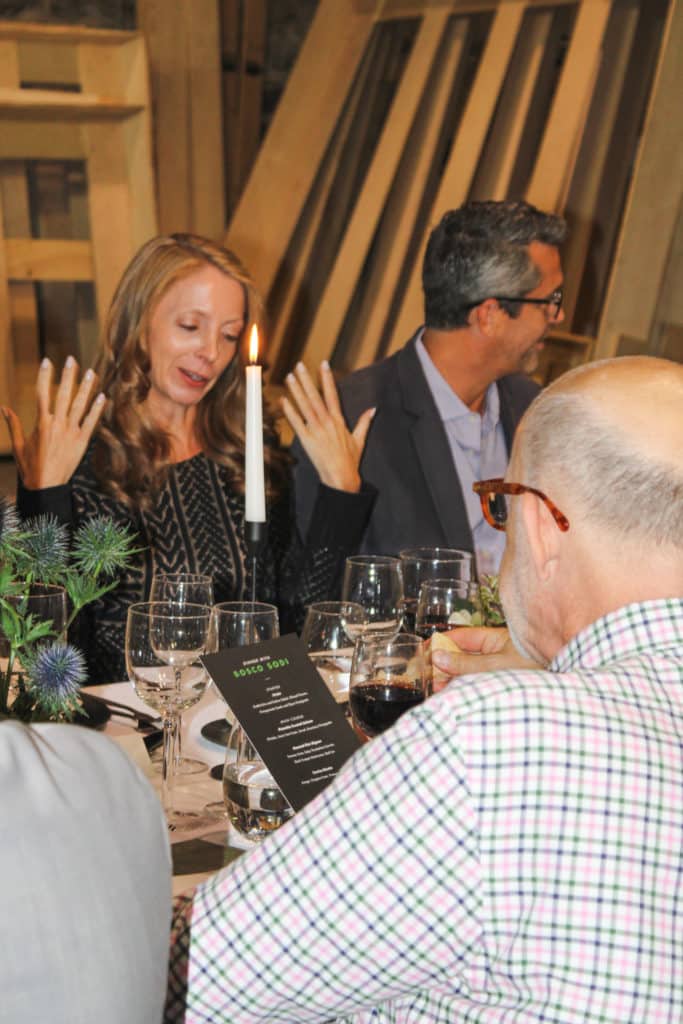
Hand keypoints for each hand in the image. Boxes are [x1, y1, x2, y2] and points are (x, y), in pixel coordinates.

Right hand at [2, 356, 105, 488]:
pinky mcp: (82, 441)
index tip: (47, 361)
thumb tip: (4, 408)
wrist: (47, 486)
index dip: (44, 376)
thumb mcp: (19, 445)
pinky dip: (97, 409)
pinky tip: (102, 396)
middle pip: (63, 394)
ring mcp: (72, 432)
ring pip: (79, 405)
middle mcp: (57, 424)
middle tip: (72, 359)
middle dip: (67, 375)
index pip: (42, 393)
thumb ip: (14, 425)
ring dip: (86, 388)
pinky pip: (91, 422)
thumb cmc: (30, 467)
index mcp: (41, 423)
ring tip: (91, 372)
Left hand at [281, 361, 374, 492]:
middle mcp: (327, 423)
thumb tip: (373, 409)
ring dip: (297, 391)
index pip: (333, 394)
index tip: (324, 364)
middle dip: (307, 380)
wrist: (341, 477)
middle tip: (299, 365)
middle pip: (315, 397)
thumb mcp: (360, 439)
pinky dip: (290, 412)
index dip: (328, 378)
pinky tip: (283, 400)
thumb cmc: (350, 460)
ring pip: (305, 406)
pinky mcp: (307, 440)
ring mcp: (316, 431)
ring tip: (290, 377)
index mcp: (339, 421)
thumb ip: (365, 422)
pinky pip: (297, 423)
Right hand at [430, 626, 541, 692]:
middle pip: (462, 655)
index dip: (441, 642)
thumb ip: (465, 663)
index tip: (424, 651)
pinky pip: (476, 683)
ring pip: (467, 671)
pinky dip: (464, 688)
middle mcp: (495, 652)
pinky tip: (453, 696)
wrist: (556, 694)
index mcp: (495, 640)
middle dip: (444, 665)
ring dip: (453, 679)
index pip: (461, 637)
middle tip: (427, 675)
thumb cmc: (534, 669)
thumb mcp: (495, 665)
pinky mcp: (499, 685)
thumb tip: (437, 657)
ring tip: (437, 689)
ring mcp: (497, 669)